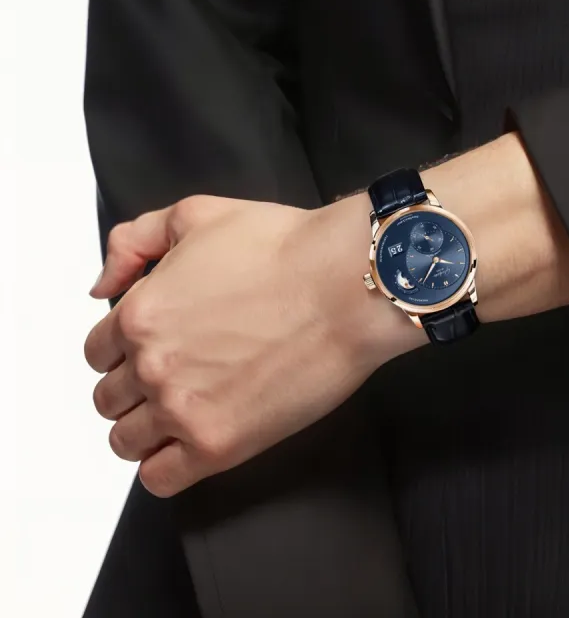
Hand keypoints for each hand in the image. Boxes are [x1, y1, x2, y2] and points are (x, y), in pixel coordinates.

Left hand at [85, 194, 415, 497]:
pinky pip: (160, 479)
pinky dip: (165, 466)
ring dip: (146, 428)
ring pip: (125, 442)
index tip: (149, 349)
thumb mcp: (197, 214)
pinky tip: (190, 444)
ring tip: (182, 412)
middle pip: (109, 399)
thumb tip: (102, 284)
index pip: (97, 352)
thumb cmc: (286, 249)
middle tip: (174, 376)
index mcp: (139, 313)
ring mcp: (182, 410)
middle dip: (134, 387)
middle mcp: (151, 366)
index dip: (124, 348)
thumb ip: (133, 241)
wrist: (346, 285)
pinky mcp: (219, 445)